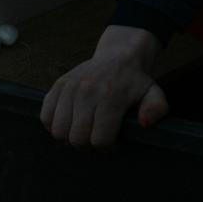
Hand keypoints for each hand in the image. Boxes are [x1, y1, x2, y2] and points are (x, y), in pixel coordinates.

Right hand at [40, 25, 167, 147]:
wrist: (119, 55)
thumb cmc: (135, 81)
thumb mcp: (153, 93)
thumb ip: (156, 109)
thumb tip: (145, 123)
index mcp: (112, 96)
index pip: (100, 139)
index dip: (107, 146)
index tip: (113, 139)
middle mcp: (87, 90)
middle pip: (77, 138)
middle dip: (88, 144)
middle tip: (97, 136)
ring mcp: (70, 87)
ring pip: (59, 131)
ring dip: (70, 137)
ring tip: (84, 129)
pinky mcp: (58, 85)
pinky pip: (45, 117)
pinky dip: (55, 125)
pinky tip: (71, 121)